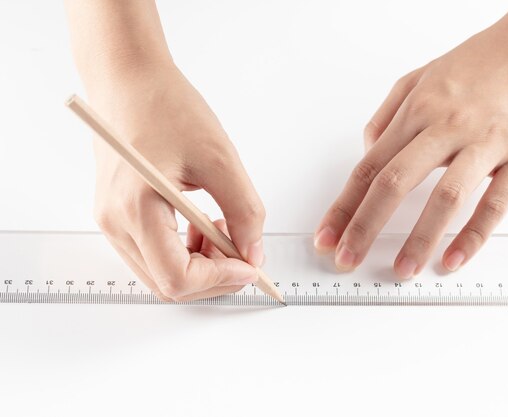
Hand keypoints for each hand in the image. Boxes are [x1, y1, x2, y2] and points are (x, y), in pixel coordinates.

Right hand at [90, 64, 264, 300]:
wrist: (129, 80)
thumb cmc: (167, 108)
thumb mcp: (220, 158)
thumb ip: (243, 211)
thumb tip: (253, 253)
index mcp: (135, 209)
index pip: (176, 278)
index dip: (220, 279)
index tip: (250, 265)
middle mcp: (115, 223)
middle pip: (168, 284)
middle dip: (213, 275)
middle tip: (243, 250)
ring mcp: (112, 221)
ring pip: (161, 272)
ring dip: (200, 263)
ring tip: (222, 227)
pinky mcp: (118, 214)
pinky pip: (153, 252)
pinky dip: (184, 250)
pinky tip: (203, 222)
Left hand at [314, 14, 507, 277]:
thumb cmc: (480, 64)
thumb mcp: (420, 77)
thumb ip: (388, 115)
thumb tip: (367, 152)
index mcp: (417, 111)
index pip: (368, 167)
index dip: (343, 207)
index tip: (326, 236)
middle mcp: (445, 127)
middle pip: (394, 183)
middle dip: (364, 227)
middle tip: (347, 259)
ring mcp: (485, 142)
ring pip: (444, 197)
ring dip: (418, 239)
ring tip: (403, 270)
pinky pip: (494, 203)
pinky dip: (473, 236)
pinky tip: (453, 259)